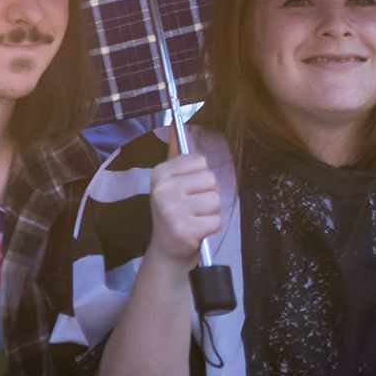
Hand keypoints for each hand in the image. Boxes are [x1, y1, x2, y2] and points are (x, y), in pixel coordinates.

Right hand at [145, 150, 221, 266]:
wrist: (167, 251)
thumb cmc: (174, 212)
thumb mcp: (171, 182)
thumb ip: (178, 156)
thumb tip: (178, 125)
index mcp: (160, 172)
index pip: (200, 161)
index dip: (200, 178)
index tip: (187, 190)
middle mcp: (163, 188)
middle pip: (211, 180)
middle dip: (208, 195)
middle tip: (192, 208)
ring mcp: (172, 209)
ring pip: (215, 200)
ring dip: (210, 212)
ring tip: (195, 219)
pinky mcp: (184, 229)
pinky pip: (216, 220)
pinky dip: (211, 227)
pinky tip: (197, 231)